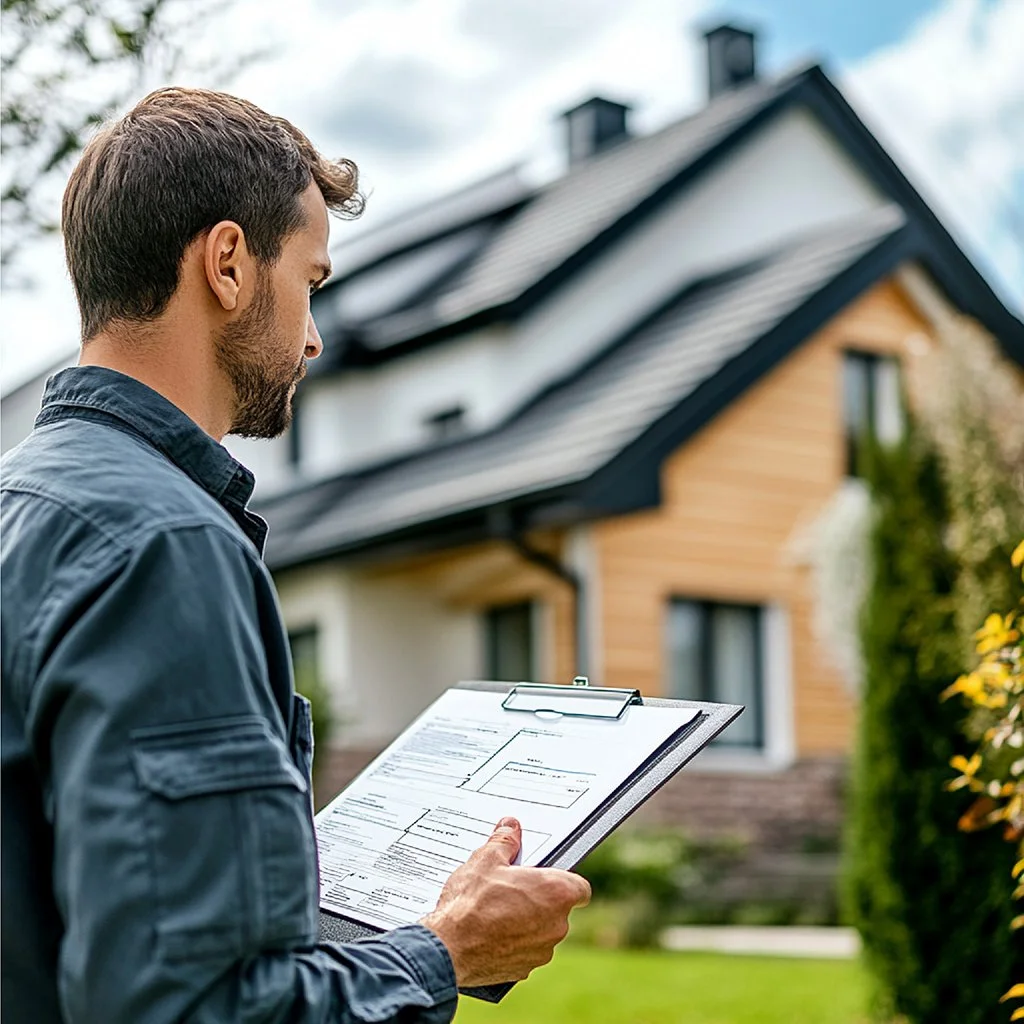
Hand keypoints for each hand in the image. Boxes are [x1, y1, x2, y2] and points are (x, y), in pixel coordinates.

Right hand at [419, 816, 590, 987]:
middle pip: (558, 908)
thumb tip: (511, 827)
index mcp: (555, 893)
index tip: (547, 876)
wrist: (448, 947)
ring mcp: (542, 950)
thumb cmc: (470, 902)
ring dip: (527, 921)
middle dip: (540, 898)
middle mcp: (557, 925)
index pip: (580, 887)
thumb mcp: (486, 859)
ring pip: (542, 930)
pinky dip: (514, 942)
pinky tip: (491, 931)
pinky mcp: (525, 969)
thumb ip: (505, 840)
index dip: (565, 880)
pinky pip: (526, 950)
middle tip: (513, 888)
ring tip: (497, 910)